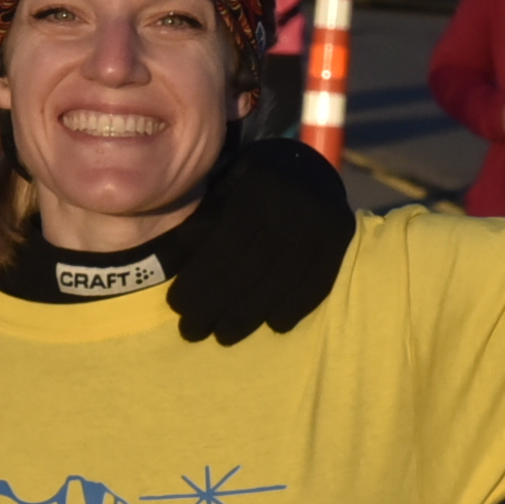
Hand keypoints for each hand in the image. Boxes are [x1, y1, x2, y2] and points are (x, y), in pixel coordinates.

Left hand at [170, 137, 358, 345]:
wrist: (309, 168)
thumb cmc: (250, 185)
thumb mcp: (222, 191)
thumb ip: (200, 224)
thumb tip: (161, 265)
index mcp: (257, 184)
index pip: (224, 244)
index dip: (199, 280)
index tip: (176, 306)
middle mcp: (294, 200)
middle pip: (250, 268)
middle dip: (216, 305)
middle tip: (193, 330)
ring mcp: (323, 219)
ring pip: (281, 281)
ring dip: (249, 315)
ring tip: (224, 335)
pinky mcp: (343, 235)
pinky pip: (316, 283)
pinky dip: (293, 307)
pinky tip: (272, 324)